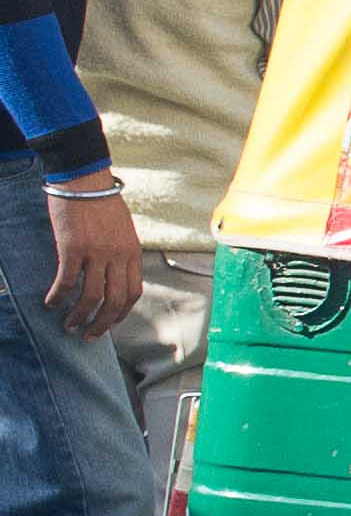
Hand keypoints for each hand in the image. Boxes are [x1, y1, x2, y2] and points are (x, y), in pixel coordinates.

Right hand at [45, 185, 136, 335]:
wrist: (85, 180)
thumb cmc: (101, 202)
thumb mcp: (122, 229)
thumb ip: (121, 251)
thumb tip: (114, 272)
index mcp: (133, 252)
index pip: (134, 291)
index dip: (122, 312)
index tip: (111, 322)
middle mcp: (118, 255)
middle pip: (115, 300)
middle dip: (102, 323)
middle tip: (89, 335)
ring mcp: (97, 253)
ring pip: (91, 296)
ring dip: (79, 316)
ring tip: (68, 325)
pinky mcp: (73, 248)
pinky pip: (67, 281)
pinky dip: (59, 296)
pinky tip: (51, 302)